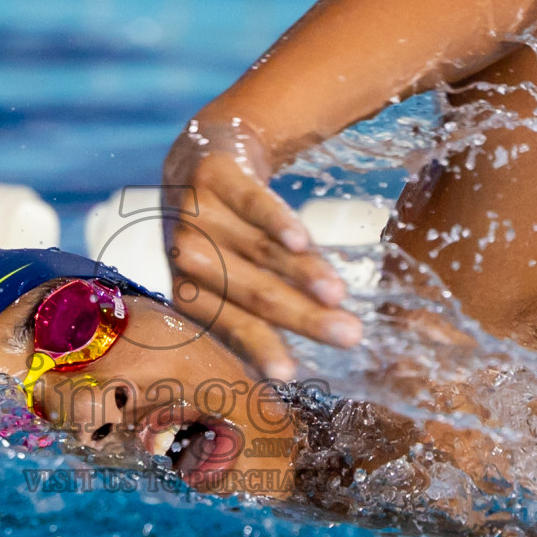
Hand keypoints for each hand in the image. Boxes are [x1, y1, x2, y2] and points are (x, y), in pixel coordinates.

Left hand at [161, 120, 363, 379]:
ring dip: (302, 274)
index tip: (291, 375)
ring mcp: (197, 214)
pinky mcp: (216, 176)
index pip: (230, 326)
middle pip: (253, 293)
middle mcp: (187, 257)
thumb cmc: (222, 236)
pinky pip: (252, 203)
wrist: (198, 159)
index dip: (262, 349)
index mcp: (188, 291)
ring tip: (340, 294)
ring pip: (259, 251)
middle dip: (303, 318)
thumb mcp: (225, 276)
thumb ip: (255, 315)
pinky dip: (278, 223)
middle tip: (349, 336)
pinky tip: (303, 240)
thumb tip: (293, 378)